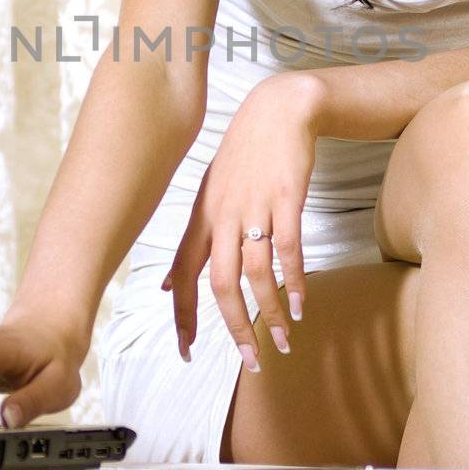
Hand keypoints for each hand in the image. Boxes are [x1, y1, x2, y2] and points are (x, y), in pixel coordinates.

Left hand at [162, 73, 319, 370]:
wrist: (279, 109)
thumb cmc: (245, 154)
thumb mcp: (209, 193)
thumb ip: (193, 240)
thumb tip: (169, 285)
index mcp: (202, 217)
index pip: (184, 276)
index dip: (183, 316)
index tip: (186, 352)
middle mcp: (223, 216)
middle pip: (221, 283)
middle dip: (234, 327)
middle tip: (250, 360)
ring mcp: (255, 207)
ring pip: (257, 273)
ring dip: (270, 311)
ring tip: (282, 339)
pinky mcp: (286, 199)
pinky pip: (288, 250)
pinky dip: (294, 281)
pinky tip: (300, 304)